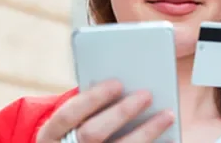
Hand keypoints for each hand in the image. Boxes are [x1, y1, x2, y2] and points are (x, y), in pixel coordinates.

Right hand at [36, 80, 174, 142]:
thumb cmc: (77, 133)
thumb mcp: (72, 122)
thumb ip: (89, 106)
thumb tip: (124, 83)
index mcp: (50, 135)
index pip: (68, 114)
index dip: (93, 98)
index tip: (118, 83)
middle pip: (93, 134)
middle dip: (121, 113)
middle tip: (147, 95)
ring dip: (146, 132)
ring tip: (168, 115)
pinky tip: (170, 139)